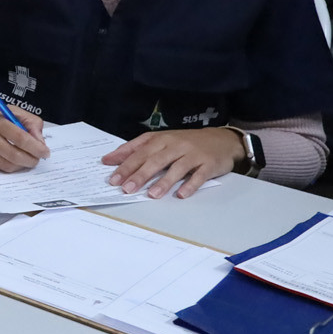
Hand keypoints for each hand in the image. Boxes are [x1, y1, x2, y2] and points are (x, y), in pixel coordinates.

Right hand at [0, 100, 50, 172]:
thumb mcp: (5, 109)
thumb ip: (27, 120)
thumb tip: (39, 140)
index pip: (20, 137)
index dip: (35, 147)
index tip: (44, 152)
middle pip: (14, 154)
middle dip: (30, 160)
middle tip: (37, 160)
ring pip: (6, 164)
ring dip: (20, 165)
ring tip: (26, 161)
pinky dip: (7, 166)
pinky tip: (11, 160)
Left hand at [103, 128, 240, 198]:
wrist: (222, 139)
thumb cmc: (186, 142)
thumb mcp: (161, 140)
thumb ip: (136, 149)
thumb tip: (110, 159)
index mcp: (162, 138)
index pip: (140, 151)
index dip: (125, 164)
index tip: (112, 177)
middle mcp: (176, 145)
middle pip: (155, 160)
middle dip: (140, 174)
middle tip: (127, 188)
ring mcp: (193, 154)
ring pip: (176, 168)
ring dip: (163, 181)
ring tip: (152, 194)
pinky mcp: (209, 164)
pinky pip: (199, 175)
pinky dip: (190, 185)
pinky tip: (181, 194)